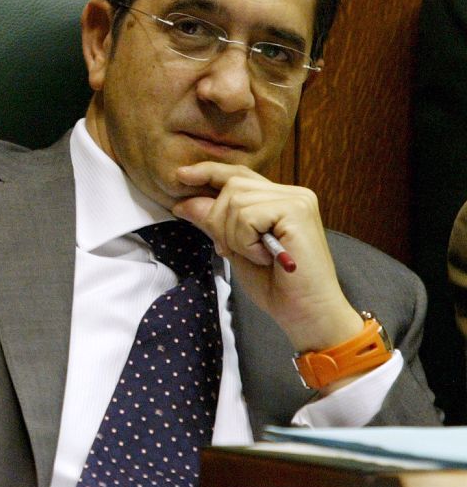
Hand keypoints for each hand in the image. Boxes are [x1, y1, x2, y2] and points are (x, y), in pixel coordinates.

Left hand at [169, 162, 364, 358]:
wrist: (306, 314)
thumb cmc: (276, 286)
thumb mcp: (234, 248)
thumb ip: (214, 223)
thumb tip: (183, 203)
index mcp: (279, 199)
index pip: (238, 175)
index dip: (208, 173)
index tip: (180, 176)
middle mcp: (292, 193)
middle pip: (231, 185)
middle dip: (218, 220)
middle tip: (233, 250)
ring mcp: (297, 200)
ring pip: (235, 201)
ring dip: (234, 236)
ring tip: (257, 257)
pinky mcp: (297, 210)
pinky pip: (247, 216)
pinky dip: (246, 242)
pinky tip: (265, 257)